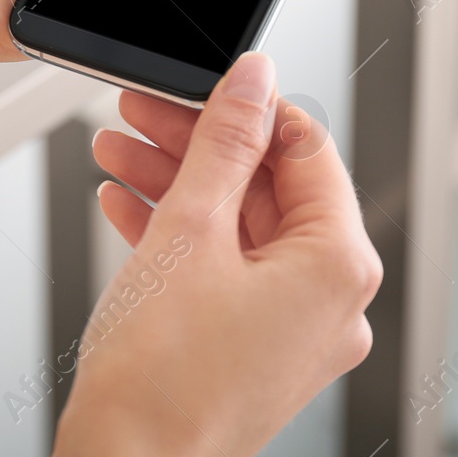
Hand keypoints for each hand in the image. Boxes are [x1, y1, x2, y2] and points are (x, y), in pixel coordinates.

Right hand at [53, 52, 382, 456]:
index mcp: (339, 268)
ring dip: (178, 184)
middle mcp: (331, 303)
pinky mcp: (256, 349)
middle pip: (269, 187)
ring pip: (241, 227)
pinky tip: (128, 205)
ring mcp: (295, 331)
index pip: (307, 149)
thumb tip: (254, 79)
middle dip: (197, 145)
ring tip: (118, 153)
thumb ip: (225, 142)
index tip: (203, 84)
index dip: (247, 107)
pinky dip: (181, 234)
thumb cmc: (161, 377)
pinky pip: (227, 270)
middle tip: (142, 113)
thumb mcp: (190, 228)